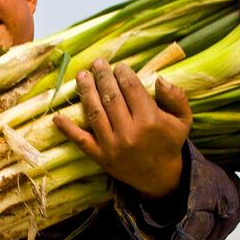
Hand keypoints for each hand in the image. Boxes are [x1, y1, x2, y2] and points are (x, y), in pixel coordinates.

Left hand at [54, 59, 192, 198]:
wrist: (158, 176)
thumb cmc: (168, 142)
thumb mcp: (183, 120)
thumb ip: (176, 97)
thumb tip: (160, 79)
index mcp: (150, 120)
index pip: (131, 89)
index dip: (123, 73)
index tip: (118, 66)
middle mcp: (129, 132)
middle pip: (111, 97)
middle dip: (103, 77)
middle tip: (97, 64)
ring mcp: (112, 145)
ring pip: (95, 113)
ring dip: (86, 92)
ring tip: (82, 76)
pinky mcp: (100, 157)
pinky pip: (81, 141)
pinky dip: (67, 129)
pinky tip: (56, 117)